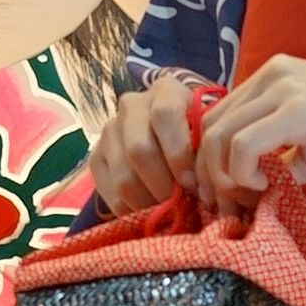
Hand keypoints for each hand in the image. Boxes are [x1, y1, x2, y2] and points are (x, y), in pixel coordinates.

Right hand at [89, 72, 199, 210]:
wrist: (172, 138)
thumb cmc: (200, 138)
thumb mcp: (209, 136)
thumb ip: (206, 155)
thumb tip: (204, 195)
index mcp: (165, 91)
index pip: (164, 116)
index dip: (179, 155)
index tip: (193, 185)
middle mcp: (132, 105)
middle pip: (139, 151)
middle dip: (164, 188)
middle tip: (181, 207)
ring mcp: (109, 131)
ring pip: (124, 177)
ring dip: (149, 204)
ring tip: (168, 214)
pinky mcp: (96, 158)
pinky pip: (109, 193)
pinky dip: (131, 212)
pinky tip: (149, 215)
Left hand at [195, 58, 305, 208]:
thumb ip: (282, 161)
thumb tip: (256, 192)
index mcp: (271, 78)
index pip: (218, 117)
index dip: (213, 161)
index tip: (230, 195)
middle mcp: (270, 74)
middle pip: (209, 127)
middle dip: (210, 174)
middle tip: (229, 205)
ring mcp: (282, 88)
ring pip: (219, 136)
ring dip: (224, 178)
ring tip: (250, 199)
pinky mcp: (297, 109)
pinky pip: (243, 145)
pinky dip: (243, 174)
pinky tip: (267, 186)